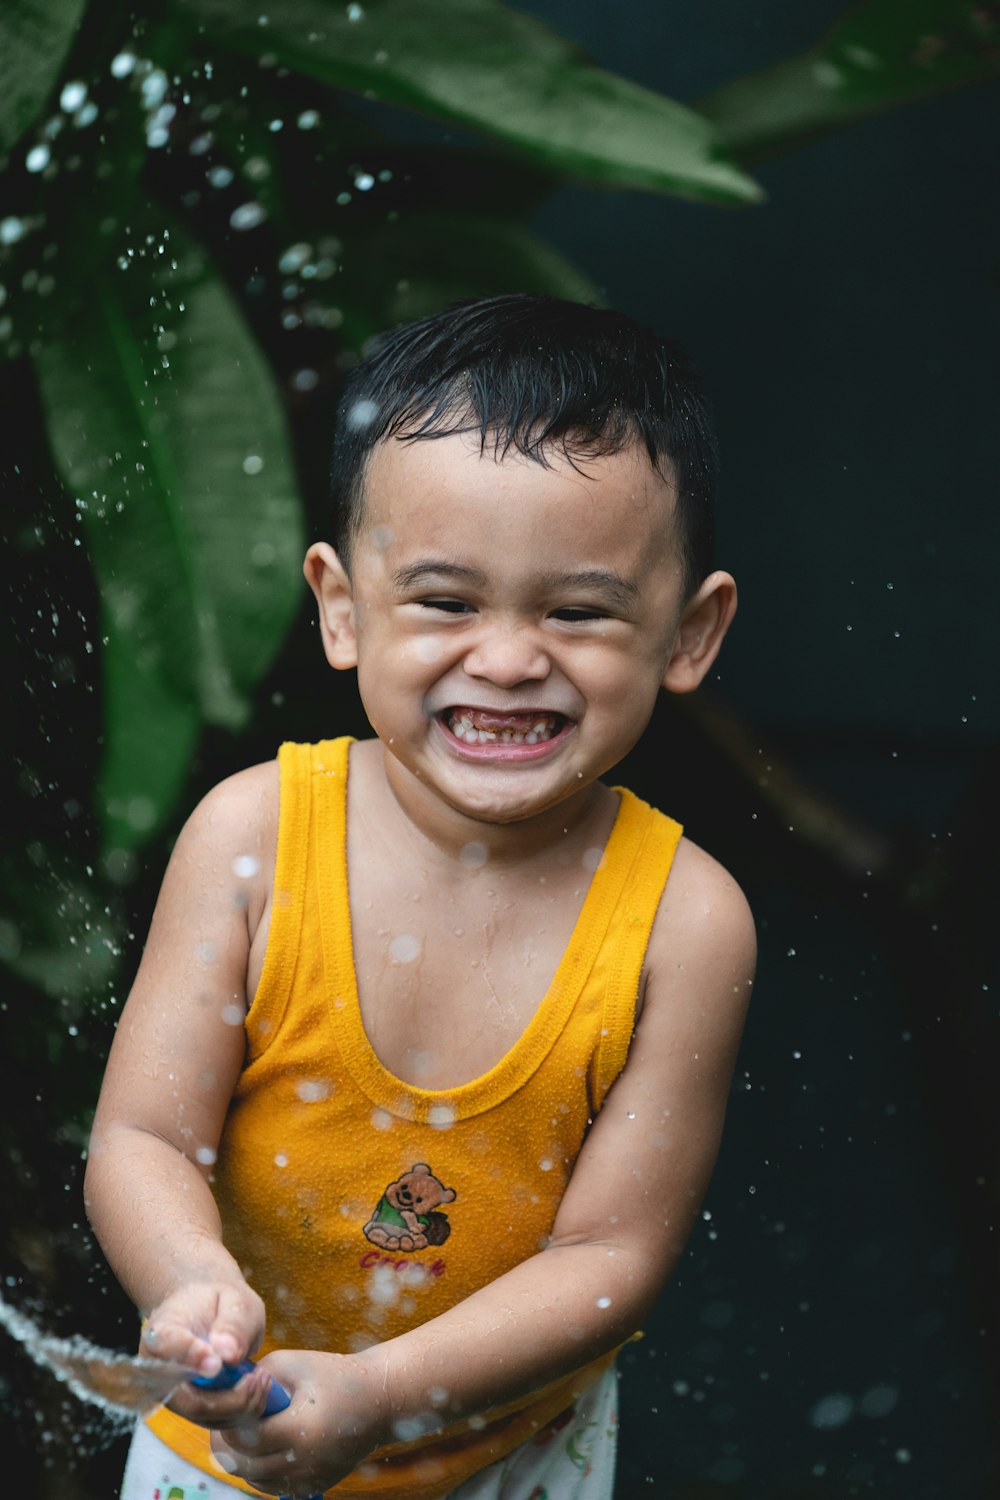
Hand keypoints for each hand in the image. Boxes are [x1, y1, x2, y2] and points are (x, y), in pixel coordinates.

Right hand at [139, 1280, 267, 1426]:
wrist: (211, 1313)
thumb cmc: (221, 1302)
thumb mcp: (234, 1300)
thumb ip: (233, 1322)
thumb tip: (226, 1353)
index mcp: (161, 1331)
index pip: (166, 1347)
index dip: (191, 1357)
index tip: (218, 1364)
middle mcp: (158, 1370)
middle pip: (185, 1398)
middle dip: (228, 1397)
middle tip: (258, 1378)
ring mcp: (173, 1394)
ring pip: (203, 1415)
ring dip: (240, 1405)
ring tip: (263, 1379)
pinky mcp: (191, 1409)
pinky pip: (215, 1421)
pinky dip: (242, 1411)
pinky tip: (258, 1388)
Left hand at [210, 1349, 387, 1497]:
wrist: (378, 1401)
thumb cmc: (333, 1375)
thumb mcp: (293, 1364)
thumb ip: (255, 1376)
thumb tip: (223, 1391)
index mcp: (301, 1429)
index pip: (246, 1438)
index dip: (232, 1420)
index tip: (234, 1400)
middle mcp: (304, 1463)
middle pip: (244, 1464)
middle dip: (229, 1440)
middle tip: (227, 1417)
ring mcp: (308, 1480)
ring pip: (253, 1479)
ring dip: (243, 1457)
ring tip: (246, 1427)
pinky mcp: (311, 1488)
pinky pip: (270, 1486)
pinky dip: (260, 1468)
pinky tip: (265, 1444)